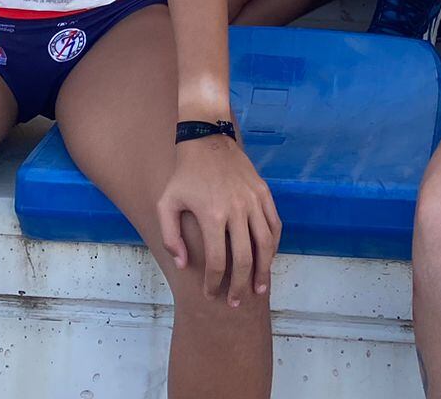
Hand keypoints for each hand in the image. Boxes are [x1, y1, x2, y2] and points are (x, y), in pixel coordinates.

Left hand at [156, 134, 279, 306]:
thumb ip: (171, 237)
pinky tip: (269, 259)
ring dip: (263, 270)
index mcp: (211, 215)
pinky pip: (274, 225)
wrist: (207, 138)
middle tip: (237, 302)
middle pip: (245, 258)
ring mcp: (253, 200)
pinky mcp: (264, 193)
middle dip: (241, 285)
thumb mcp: (166, 203)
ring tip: (260, 289)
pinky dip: (273, 245)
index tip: (211, 294)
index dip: (214, 283)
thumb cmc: (184, 174)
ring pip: (265, 244)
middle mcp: (236, 209)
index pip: (217, 260)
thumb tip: (184, 265)